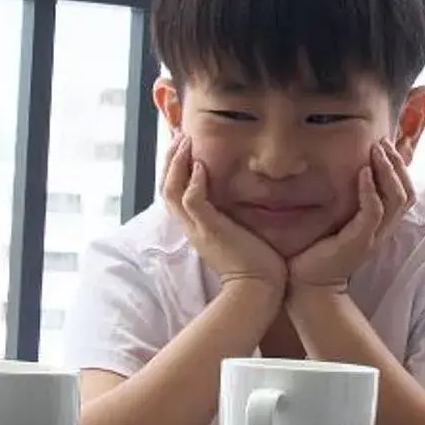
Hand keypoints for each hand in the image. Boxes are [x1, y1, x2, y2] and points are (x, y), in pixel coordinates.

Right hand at [162, 137, 285, 294]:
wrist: (258, 288)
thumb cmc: (256, 263)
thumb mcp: (237, 234)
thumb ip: (232, 217)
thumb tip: (243, 199)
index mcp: (196, 227)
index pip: (175, 194)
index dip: (175, 170)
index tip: (183, 148)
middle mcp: (191, 227)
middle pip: (166, 188)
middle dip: (170, 160)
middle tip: (179, 136)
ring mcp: (198, 228)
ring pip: (172, 191)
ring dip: (177, 163)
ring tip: (185, 142)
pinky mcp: (210, 230)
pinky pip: (192, 201)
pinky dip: (193, 181)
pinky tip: (200, 165)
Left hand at [288, 140, 413, 295]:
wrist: (308, 285)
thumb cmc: (318, 252)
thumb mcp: (336, 221)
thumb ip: (345, 203)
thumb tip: (342, 175)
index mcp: (380, 225)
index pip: (404, 193)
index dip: (401, 169)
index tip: (388, 145)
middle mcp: (382, 230)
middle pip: (406, 193)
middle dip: (397, 164)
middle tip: (383, 143)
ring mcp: (374, 236)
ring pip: (397, 199)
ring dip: (388, 171)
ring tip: (377, 151)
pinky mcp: (359, 241)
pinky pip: (374, 211)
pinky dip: (370, 189)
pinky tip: (363, 172)